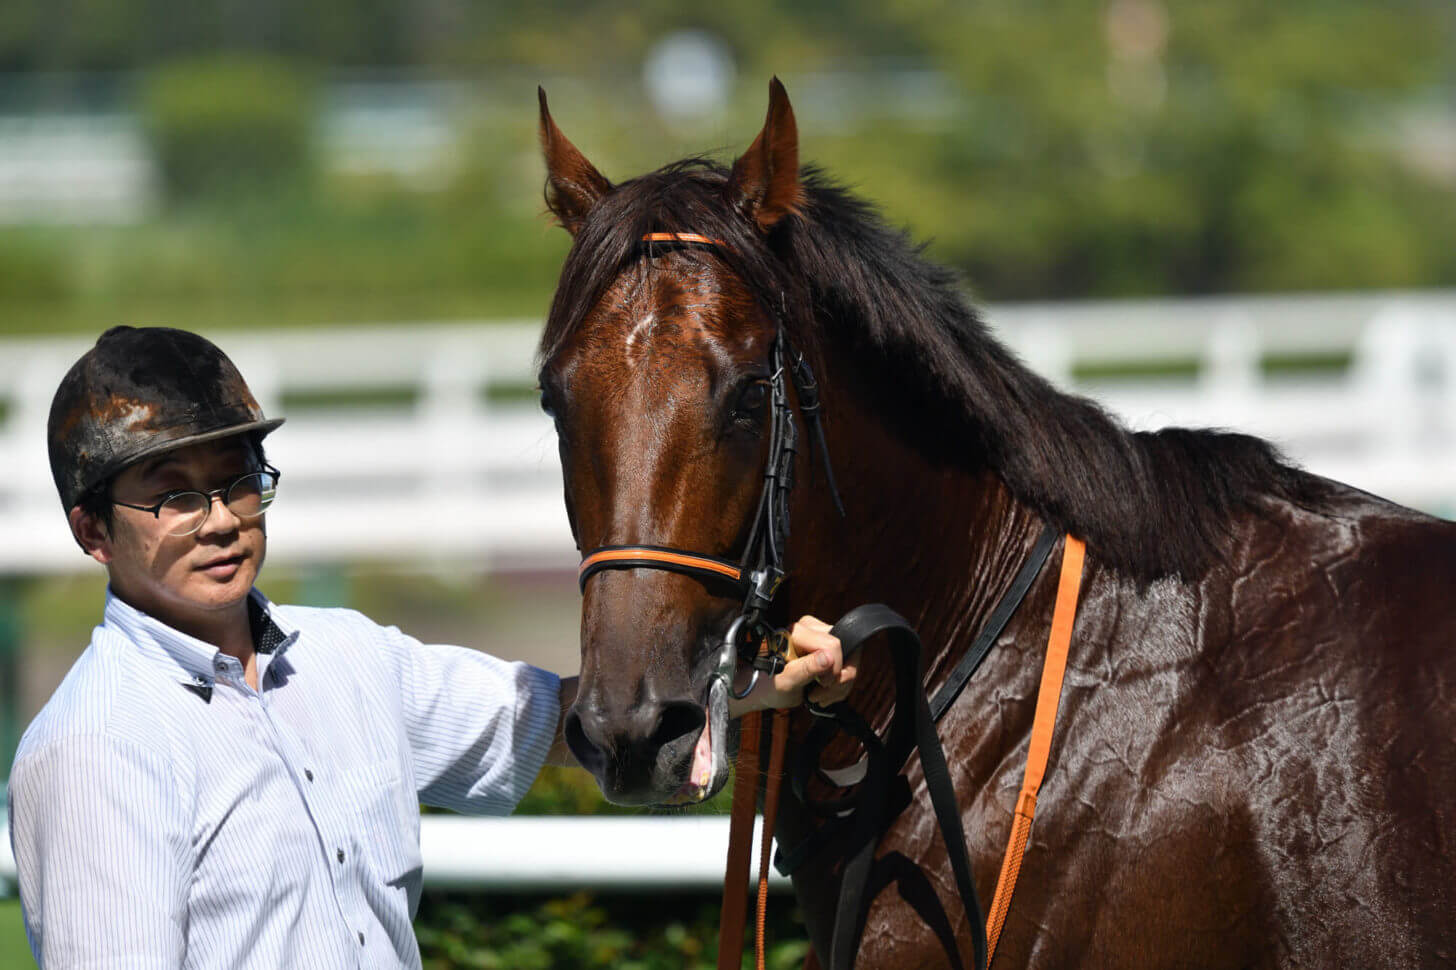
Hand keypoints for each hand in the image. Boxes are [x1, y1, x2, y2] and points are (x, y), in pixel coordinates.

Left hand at [727, 615, 856, 714]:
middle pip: (846, 651)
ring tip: (818, 696)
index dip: (832, 669)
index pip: (833, 645)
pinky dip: (840, 686)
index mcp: (799, 631)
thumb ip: (806, 668)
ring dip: (839, 686)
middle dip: (838, 680)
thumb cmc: (769, 683)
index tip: (819, 684)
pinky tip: (824, 693)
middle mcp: (813, 629)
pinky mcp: (829, 651)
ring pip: (851, 661)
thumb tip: (829, 657)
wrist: (766, 690)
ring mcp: (822, 639)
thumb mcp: (785, 681)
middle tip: (819, 694)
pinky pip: (849, 666)